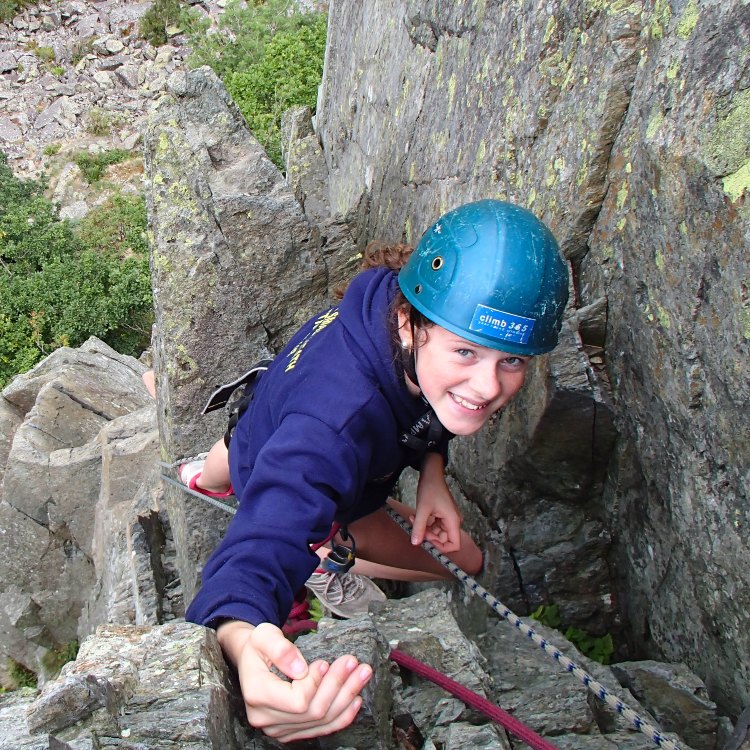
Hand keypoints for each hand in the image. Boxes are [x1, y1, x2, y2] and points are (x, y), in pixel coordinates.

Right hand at [217, 620, 372, 742]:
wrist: (253, 660)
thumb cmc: (259, 646)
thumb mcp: (264, 636)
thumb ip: (280, 649)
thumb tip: (301, 669)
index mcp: (257, 694)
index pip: (296, 701)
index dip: (315, 683)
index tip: (325, 662)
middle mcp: (266, 718)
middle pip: (313, 711)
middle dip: (338, 685)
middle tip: (354, 662)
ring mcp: (279, 728)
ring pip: (321, 721)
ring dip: (346, 697)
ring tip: (362, 674)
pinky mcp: (291, 730)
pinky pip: (320, 729)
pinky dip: (341, 716)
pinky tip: (355, 699)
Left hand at [411, 455, 462, 552]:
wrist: (431, 474)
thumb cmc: (430, 489)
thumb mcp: (422, 509)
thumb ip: (419, 527)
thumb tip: (415, 544)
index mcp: (453, 521)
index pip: (454, 545)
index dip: (441, 547)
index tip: (427, 541)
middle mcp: (453, 521)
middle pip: (444, 539)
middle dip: (429, 536)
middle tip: (416, 527)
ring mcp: (448, 518)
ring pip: (437, 533)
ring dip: (425, 529)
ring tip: (413, 519)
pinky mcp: (442, 515)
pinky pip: (435, 526)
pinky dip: (425, 524)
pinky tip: (415, 516)